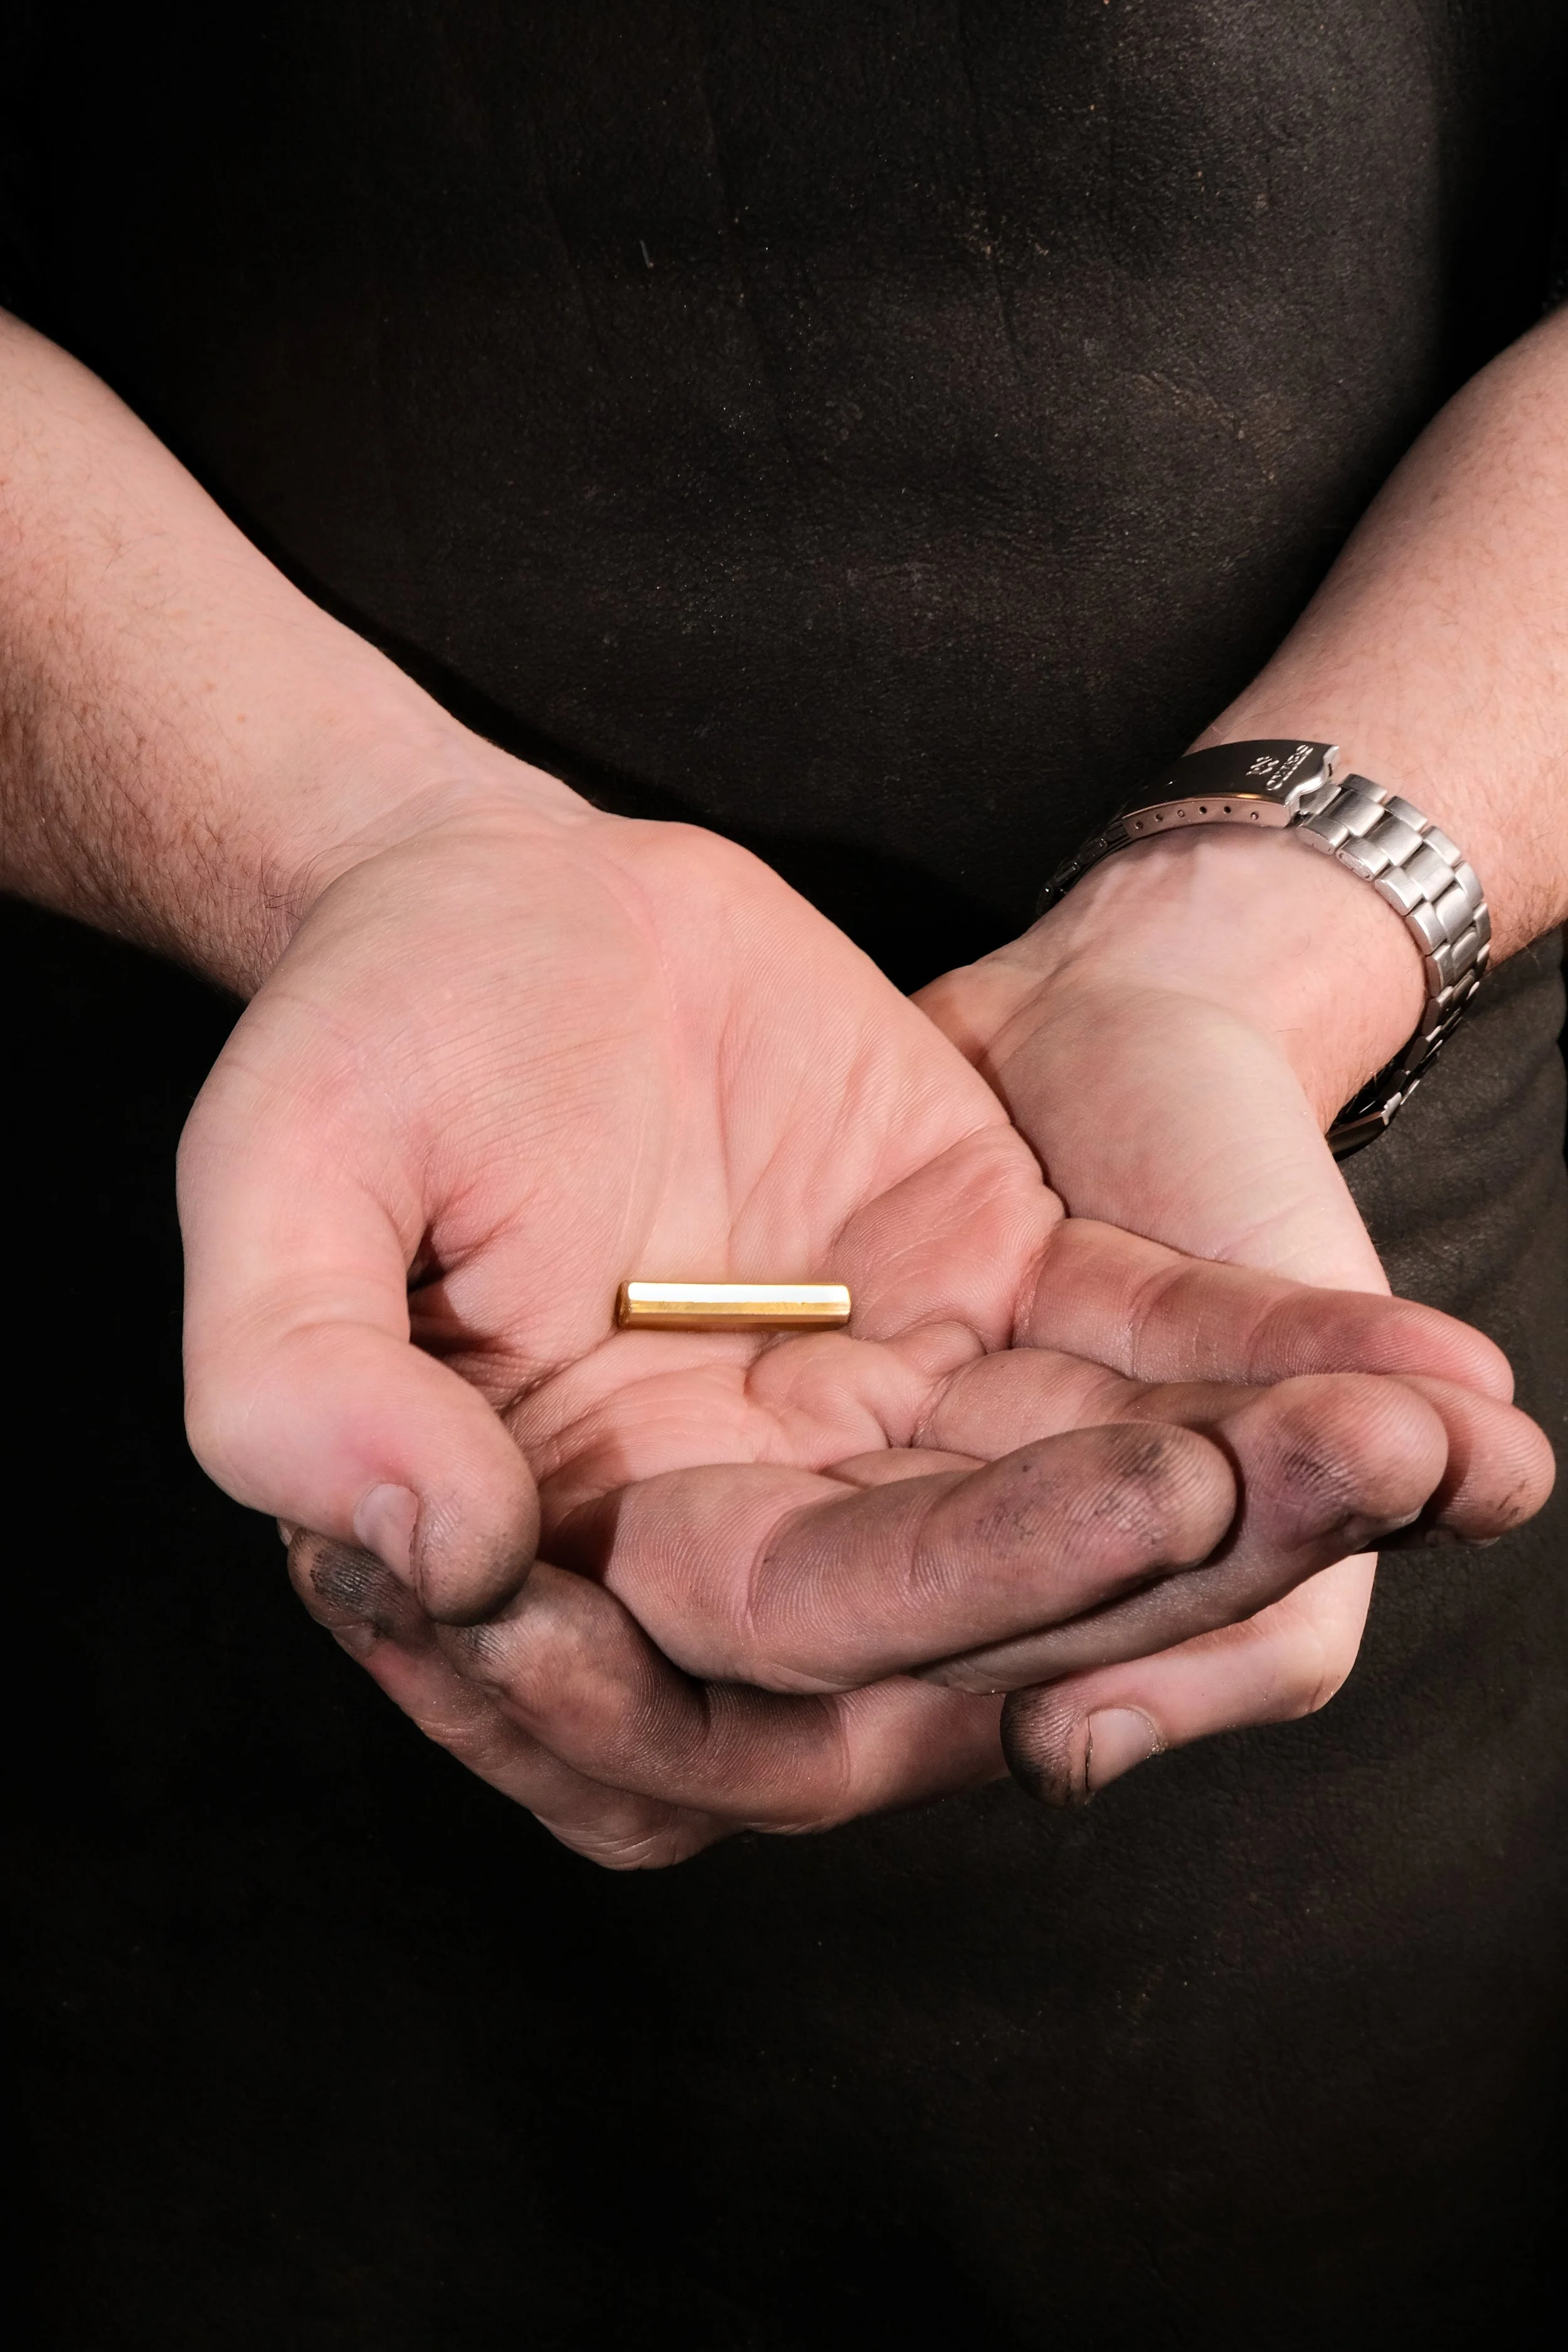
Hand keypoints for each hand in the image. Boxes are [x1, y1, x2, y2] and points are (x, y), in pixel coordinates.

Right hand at [180, 766, 1547, 1860]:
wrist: (481, 893)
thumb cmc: (365, 1036)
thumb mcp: (276, 1187)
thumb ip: (294, 1394)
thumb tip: (430, 1561)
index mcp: (587, 1557)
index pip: (775, 1646)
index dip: (959, 1599)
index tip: (1149, 1500)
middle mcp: (756, 1533)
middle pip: (985, 1610)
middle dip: (1176, 1562)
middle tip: (1353, 1481)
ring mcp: (889, 1428)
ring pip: (1100, 1502)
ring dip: (1279, 1490)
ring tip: (1434, 1441)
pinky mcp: (989, 1302)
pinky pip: (1151, 1354)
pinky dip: (1290, 1370)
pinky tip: (1442, 1379)